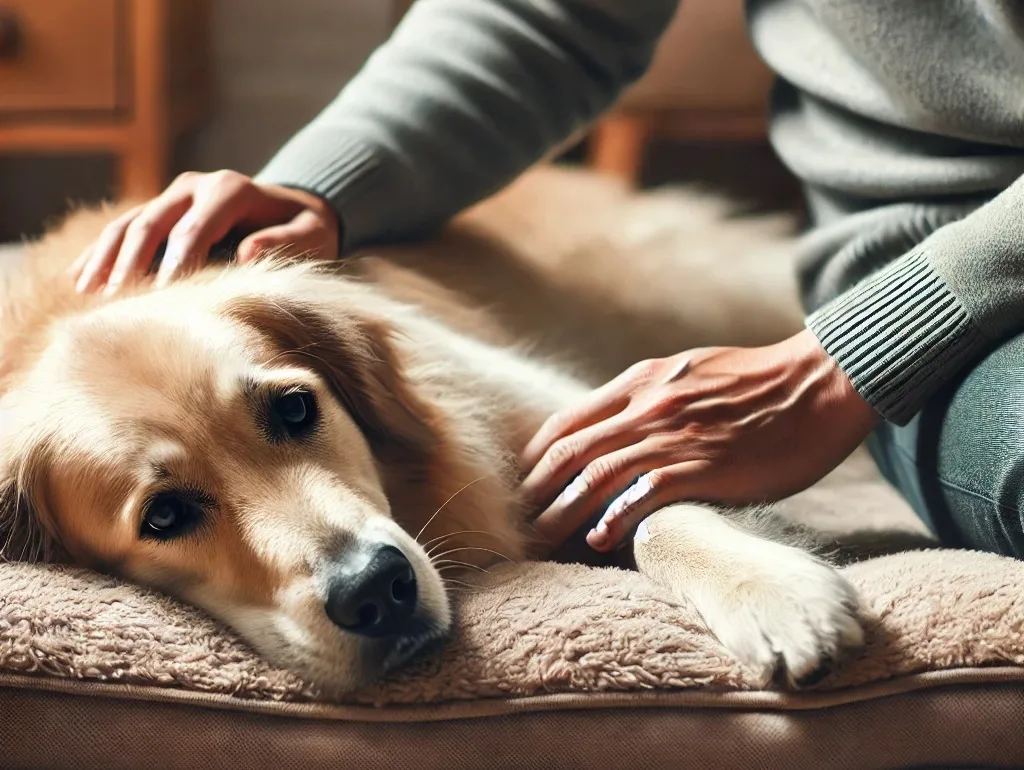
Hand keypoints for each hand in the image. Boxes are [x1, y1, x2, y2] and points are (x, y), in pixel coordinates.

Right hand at [71, 170, 339, 294]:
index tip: (163, 297)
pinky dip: (99, 253)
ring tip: (89, 295)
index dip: (175, 263)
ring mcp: (173, 196)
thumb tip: (246, 254)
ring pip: (129, 224)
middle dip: (132, 263)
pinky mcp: (161, 210)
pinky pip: (122, 229)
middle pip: (152, 223)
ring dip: (106, 258)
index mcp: (229, 190)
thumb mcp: (312, 235)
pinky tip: (77, 279)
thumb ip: (285, 241)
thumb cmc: (307, 230)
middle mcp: (195, 187)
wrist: (295, 209)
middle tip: (118, 302)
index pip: (193, 229)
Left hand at [520, 329, 878, 552]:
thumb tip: (621, 424)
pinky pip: (644, 494)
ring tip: (542, 540)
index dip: (537, 456)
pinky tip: (598, 540)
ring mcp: (673, 434)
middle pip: (571, 451)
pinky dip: (614, 518)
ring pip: (596, 475)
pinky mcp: (703, 465)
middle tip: (519, 521)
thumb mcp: (691, 371)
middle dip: (537, 489)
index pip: (568, 421)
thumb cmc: (759, 382)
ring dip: (562, 512)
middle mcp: (647, 404)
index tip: (525, 483)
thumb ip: (651, 395)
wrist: (818, 381)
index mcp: (642, 382)